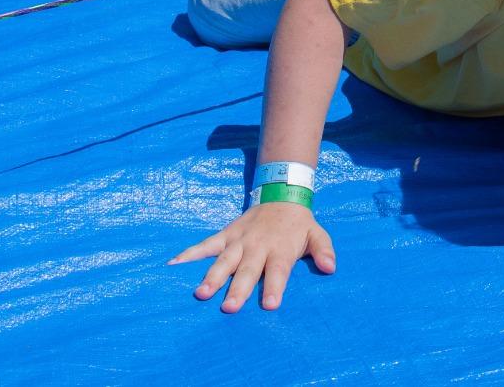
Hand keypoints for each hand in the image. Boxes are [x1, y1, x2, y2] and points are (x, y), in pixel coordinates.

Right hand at [170, 201, 336, 312]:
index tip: (270, 305)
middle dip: (238, 289)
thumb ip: (324, 250)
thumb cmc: (298, 224)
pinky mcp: (226, 235)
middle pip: (247, 270)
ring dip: (212, 276)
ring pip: (224, 260)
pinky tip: (174, 264)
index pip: (278, 271)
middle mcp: (258, 246)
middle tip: (229, 307)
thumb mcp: (317, 234)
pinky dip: (190, 253)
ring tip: (201, 294)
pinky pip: (206, 245)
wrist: (281, 194)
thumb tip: (330, 267)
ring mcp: (239, 240)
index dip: (274, 287)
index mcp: (280, 250)